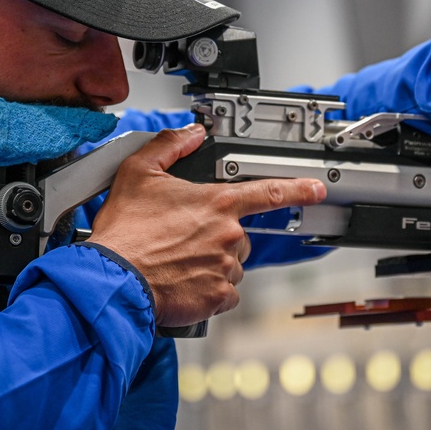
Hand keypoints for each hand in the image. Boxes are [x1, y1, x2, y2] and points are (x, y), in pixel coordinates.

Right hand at [87, 124, 325, 326]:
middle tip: (184, 240)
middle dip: (218, 237)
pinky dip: (208, 289)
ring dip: (212, 263)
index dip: (298, 188)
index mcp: (217, 202)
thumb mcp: (138, 172)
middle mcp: (228, 234)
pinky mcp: (218, 296)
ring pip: (232, 264)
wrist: (114, 278)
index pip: (269, 191)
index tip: (316, 188)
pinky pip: (224, 293)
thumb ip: (169, 146)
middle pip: (240, 234)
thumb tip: (189, 133)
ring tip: (178, 261)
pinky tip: (184, 282)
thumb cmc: (125, 231)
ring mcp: (226, 267)